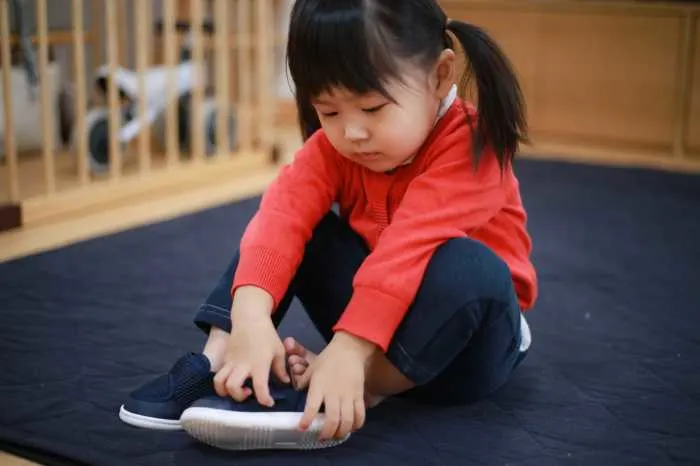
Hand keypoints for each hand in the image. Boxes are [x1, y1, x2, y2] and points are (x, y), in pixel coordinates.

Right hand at [213, 287, 289, 406]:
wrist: (249, 319)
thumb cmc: (267, 335)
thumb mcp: (279, 350)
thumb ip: (281, 369)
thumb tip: (285, 382)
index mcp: (259, 363)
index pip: (260, 387)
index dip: (264, 399)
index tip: (269, 403)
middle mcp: (242, 365)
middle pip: (232, 387)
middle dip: (239, 397)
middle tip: (249, 393)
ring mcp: (231, 362)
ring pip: (219, 383)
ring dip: (225, 392)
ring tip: (237, 390)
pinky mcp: (225, 359)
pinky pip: (219, 375)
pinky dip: (223, 383)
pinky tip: (234, 381)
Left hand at [297, 331, 375, 439]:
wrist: (349, 350)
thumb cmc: (328, 359)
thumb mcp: (311, 369)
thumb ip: (304, 382)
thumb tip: (298, 391)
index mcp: (319, 387)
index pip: (312, 407)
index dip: (307, 420)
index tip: (302, 428)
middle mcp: (333, 393)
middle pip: (332, 420)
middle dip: (327, 433)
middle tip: (322, 437)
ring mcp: (348, 395)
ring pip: (347, 421)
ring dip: (341, 432)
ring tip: (336, 435)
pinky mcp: (359, 395)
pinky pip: (360, 414)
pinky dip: (356, 425)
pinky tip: (352, 428)